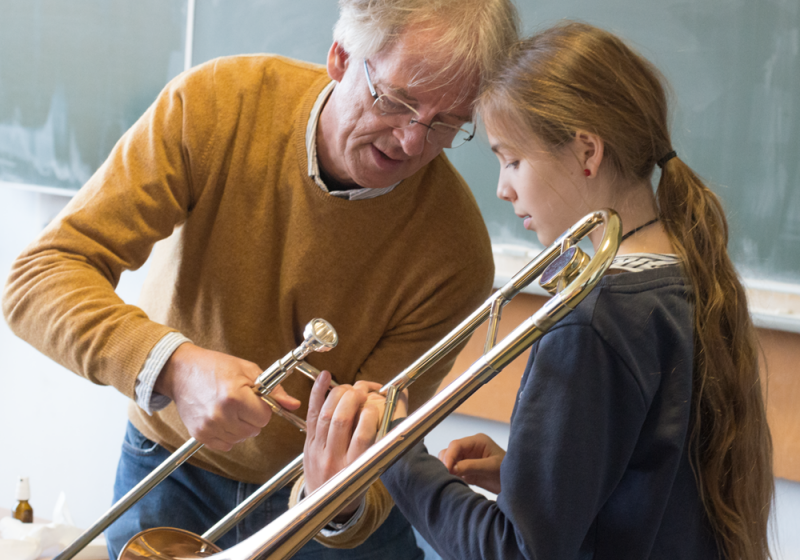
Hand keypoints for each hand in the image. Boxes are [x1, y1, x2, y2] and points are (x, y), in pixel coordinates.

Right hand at [154, 343, 300, 450]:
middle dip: (252, 417)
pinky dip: (228, 435)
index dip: (263, 408)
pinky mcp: (199, 435)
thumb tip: (294, 405)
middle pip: (254, 430)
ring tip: (231, 409)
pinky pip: (226, 445)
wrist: (181, 371)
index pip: (264, 417)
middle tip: (241, 402)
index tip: (254, 399)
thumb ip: (274, 390)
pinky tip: (222, 418)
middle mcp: (221, 414)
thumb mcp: (248, 371)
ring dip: (241, 427)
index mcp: (235, 396)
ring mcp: (208, 427)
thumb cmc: (216, 367)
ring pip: (241, 438)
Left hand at [303, 372, 406, 517]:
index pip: (361, 437)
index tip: (377, 405)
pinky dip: (318, 393)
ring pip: (326, 414)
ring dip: (339, 394)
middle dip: (353, 399)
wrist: (323, 502)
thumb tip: (397, 407)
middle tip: (364, 391)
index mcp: (354, 467)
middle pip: (341, 420)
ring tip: (351, 387)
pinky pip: (312, 414)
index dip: (369, 416)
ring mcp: (318, 449)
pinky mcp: (308, 442)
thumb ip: (380, 442)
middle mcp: (334, 458)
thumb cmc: (354, 482)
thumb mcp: (372, 468)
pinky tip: (325, 377)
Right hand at [437, 433, 505, 493]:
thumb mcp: (490, 468)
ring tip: (450, 480)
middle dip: (446, 463)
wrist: (517, 486)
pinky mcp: (467, 470)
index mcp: (477, 441)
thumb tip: (452, 468)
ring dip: (447, 469)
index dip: (449, 456)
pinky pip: (453, 470)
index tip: (447, 469)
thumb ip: (471, 466)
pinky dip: (451, 476)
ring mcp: (468, 458)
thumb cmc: (509, 473)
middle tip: (447, 476)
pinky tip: (454, 482)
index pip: (456, 445)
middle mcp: (471, 448)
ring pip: (449, 461)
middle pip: (450, 451)